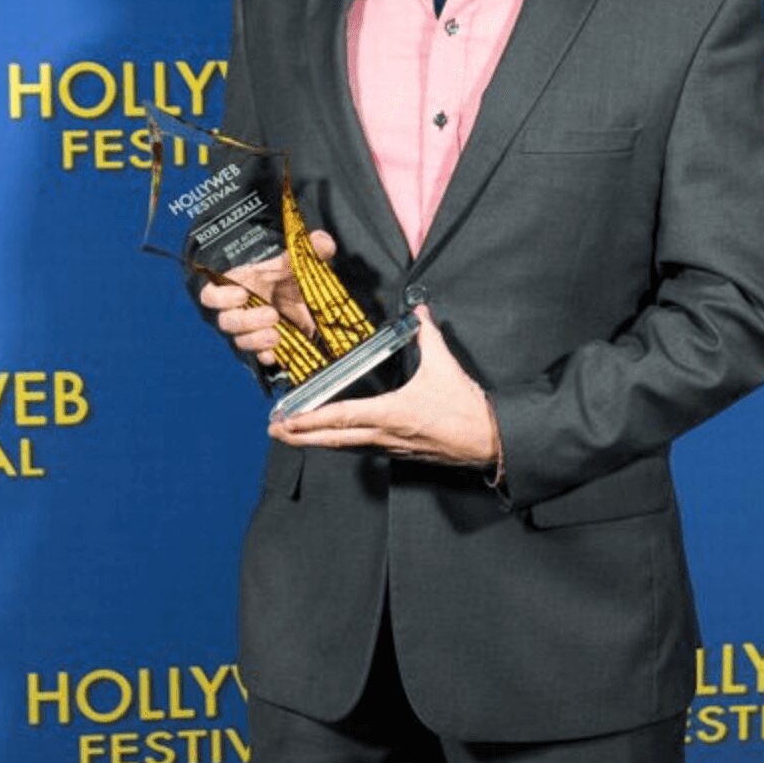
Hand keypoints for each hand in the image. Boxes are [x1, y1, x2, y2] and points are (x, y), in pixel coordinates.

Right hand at [196, 229, 336, 367]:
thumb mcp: (296, 262)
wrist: (300, 299)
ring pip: (241, 341)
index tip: (243, 293)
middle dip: (247, 321)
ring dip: (257, 340)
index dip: (221, 297)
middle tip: (272, 314)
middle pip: (227, 322)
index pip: (211, 295)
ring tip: (277, 335)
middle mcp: (239, 311)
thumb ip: (308, 250)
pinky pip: (259, 357)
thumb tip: (321, 241)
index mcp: (238, 286)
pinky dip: (267, 356)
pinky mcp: (265, 347)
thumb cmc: (286, 277)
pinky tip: (278, 355)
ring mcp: (250, 331)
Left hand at [269, 305, 500, 469]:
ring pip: (346, 446)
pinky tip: (333, 439)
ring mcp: (390, 446)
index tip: (288, 418)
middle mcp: (385, 434)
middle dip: (301, 436)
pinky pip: (362, 448)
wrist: (488, 441)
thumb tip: (418, 311)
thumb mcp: (445, 366)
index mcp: (391, 414)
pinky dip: (341, 443)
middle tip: (275, 430)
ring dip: (317, 441)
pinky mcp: (399, 451)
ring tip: (294, 435)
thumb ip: (427, 335)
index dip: (311, 419)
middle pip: (334, 438)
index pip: (342, 416)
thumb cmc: (465, 409)